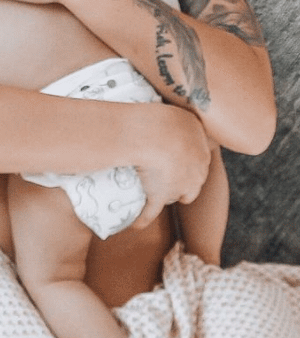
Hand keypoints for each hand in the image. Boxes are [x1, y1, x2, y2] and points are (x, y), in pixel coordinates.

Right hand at [130, 103, 210, 227]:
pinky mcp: (159, 197)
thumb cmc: (163, 119)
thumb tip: (176, 115)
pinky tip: (135, 224)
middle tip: (164, 175)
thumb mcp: (178, 112)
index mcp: (202, 149)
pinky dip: (142, 219)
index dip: (188, 161)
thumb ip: (180, 119)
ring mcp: (178, 186)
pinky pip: (150, 212)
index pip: (200, 160)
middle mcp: (196, 171)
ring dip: (165, 197)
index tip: (175, 158)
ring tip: (150, 196)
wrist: (153, 136)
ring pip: (175, 196)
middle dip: (182, 181)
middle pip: (192, 182)